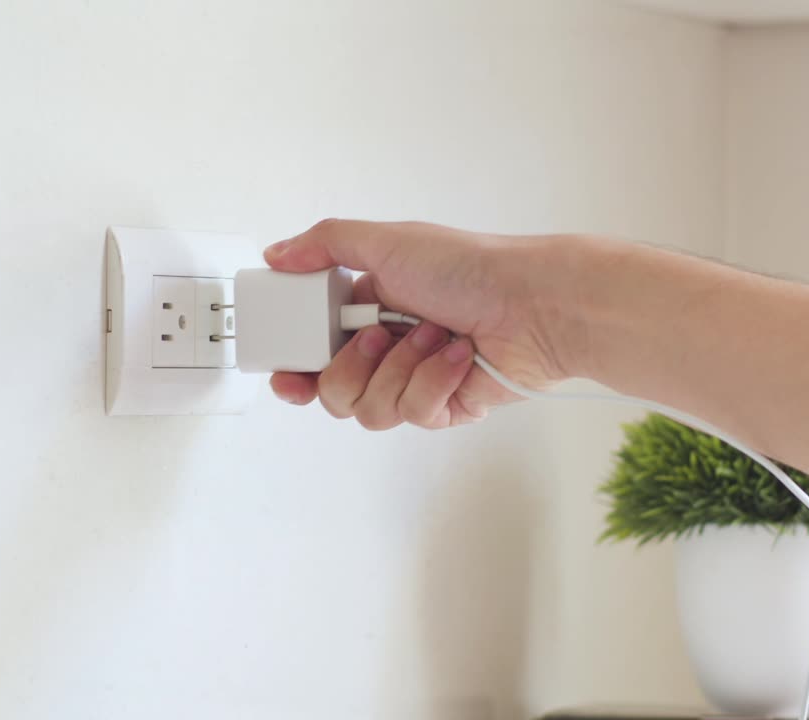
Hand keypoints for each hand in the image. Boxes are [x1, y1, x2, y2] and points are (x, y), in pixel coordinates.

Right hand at [264, 219, 578, 428]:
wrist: (532, 303)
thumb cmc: (469, 267)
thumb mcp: (388, 241)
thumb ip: (325, 245)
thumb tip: (277, 253)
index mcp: (369, 309)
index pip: (314, 352)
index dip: (295, 370)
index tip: (287, 375)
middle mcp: (389, 348)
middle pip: (333, 391)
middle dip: (352, 366)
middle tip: (381, 335)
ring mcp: (416, 381)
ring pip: (369, 410)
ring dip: (400, 370)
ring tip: (433, 337)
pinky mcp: (445, 408)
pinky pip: (413, 415)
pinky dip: (434, 383)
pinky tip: (458, 357)